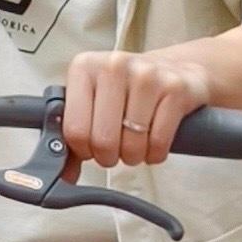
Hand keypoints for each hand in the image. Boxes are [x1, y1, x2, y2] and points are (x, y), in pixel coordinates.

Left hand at [57, 41, 216, 172]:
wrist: (177, 69)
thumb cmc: (128, 90)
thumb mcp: (95, 102)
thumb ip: (75, 137)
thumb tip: (64, 176)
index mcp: (84, 67)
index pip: (74, 129)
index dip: (83, 150)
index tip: (91, 148)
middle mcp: (113, 66)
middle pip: (103, 140)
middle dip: (108, 157)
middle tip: (115, 150)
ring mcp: (146, 75)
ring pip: (132, 144)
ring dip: (133, 156)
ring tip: (135, 144)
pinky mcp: (174, 89)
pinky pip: (159, 142)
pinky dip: (155, 154)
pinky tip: (153, 143)